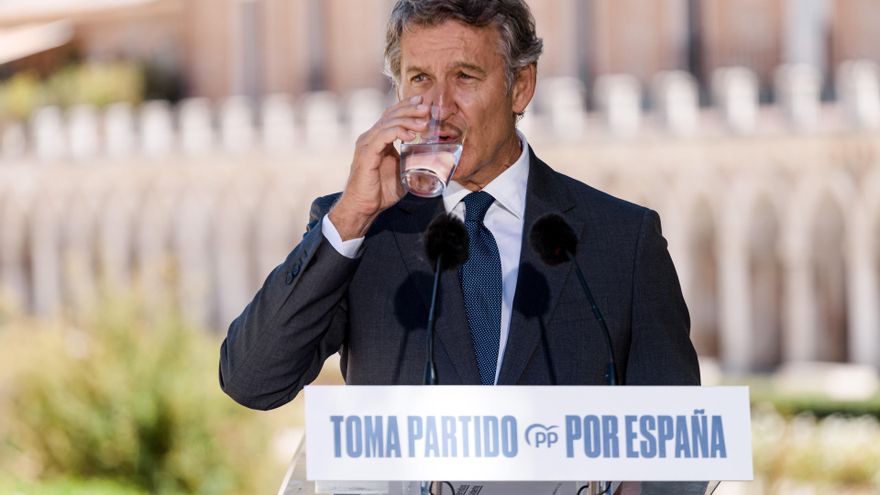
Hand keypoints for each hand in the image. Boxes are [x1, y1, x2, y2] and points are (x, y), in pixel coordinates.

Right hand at [330, 95, 429, 239]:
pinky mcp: (366, 153)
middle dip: (410, 109)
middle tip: (427, 107)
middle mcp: (370, 137)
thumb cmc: (380, 192)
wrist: (364, 207)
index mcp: (377, 139)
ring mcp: (366, 144)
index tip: (424, 103)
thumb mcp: (401, 172)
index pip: (391, 115)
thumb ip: (411, 161)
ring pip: (387, 122)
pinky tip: (411, 136)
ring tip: (424, 122)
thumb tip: (431, 158)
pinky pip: (383, 136)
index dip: (407, 106)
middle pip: (390, 114)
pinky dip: (398, 132)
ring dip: (407, 120)